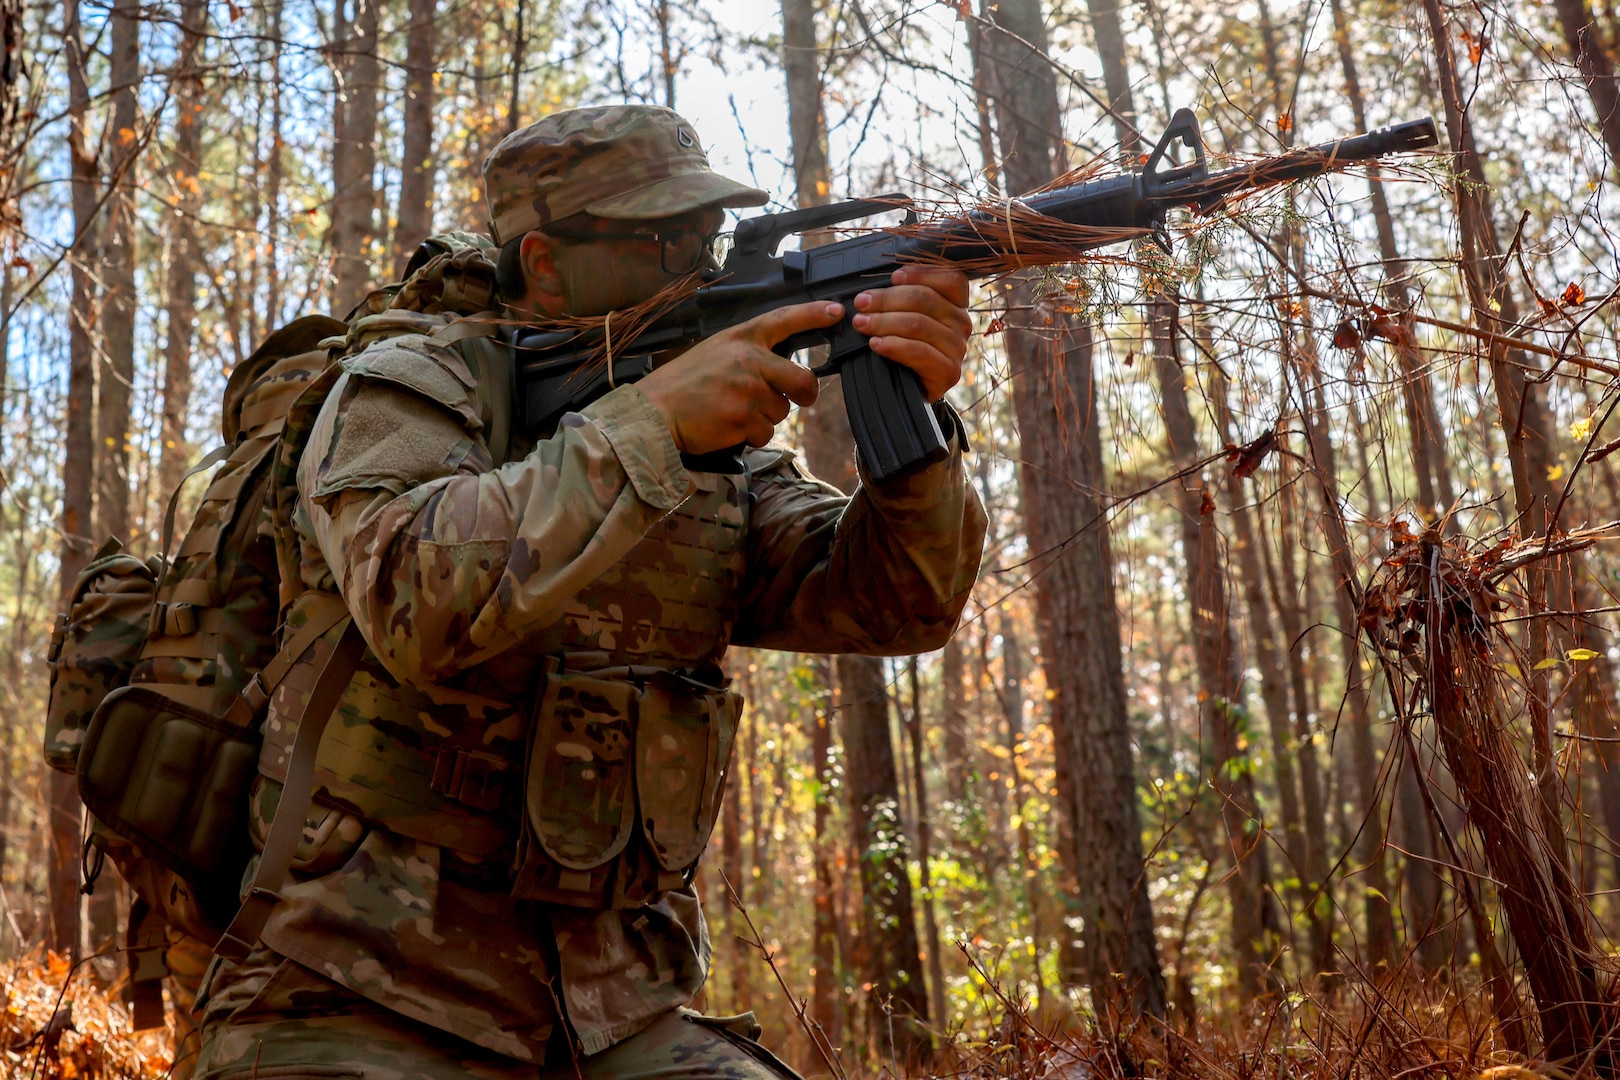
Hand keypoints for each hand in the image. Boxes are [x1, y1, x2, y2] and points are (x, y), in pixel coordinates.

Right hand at [638, 300, 839, 454]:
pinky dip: (750, 435)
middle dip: (804, 394)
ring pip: (782, 411)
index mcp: (740, 339)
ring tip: (733, 411)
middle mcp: (748, 360)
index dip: (814, 314)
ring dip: (764, 417)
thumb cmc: (683, 385)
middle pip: (803, 380)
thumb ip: (749, 354)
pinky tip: (727, 426)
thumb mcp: (715, 352)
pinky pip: (765, 432)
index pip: (784, 320)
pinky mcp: (743, 418)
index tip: (837, 311)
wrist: (654, 412)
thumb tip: (782, 369)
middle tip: (797, 399)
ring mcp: (747, 389)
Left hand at [851, 267, 971, 401]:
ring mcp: (957, 348)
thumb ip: (899, 297)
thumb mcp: (904, 316)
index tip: (893, 277)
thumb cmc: (904, 347)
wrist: (909, 390)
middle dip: (887, 298)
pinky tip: (876, 343)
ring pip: (918, 324)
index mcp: (956, 304)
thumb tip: (873, 287)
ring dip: (884, 321)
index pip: (951, 278)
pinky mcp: (948, 371)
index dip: (922, 273)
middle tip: (861, 303)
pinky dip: (893, 345)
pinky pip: (919, 352)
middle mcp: (961, 323)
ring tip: (861, 323)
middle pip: (926, 299)